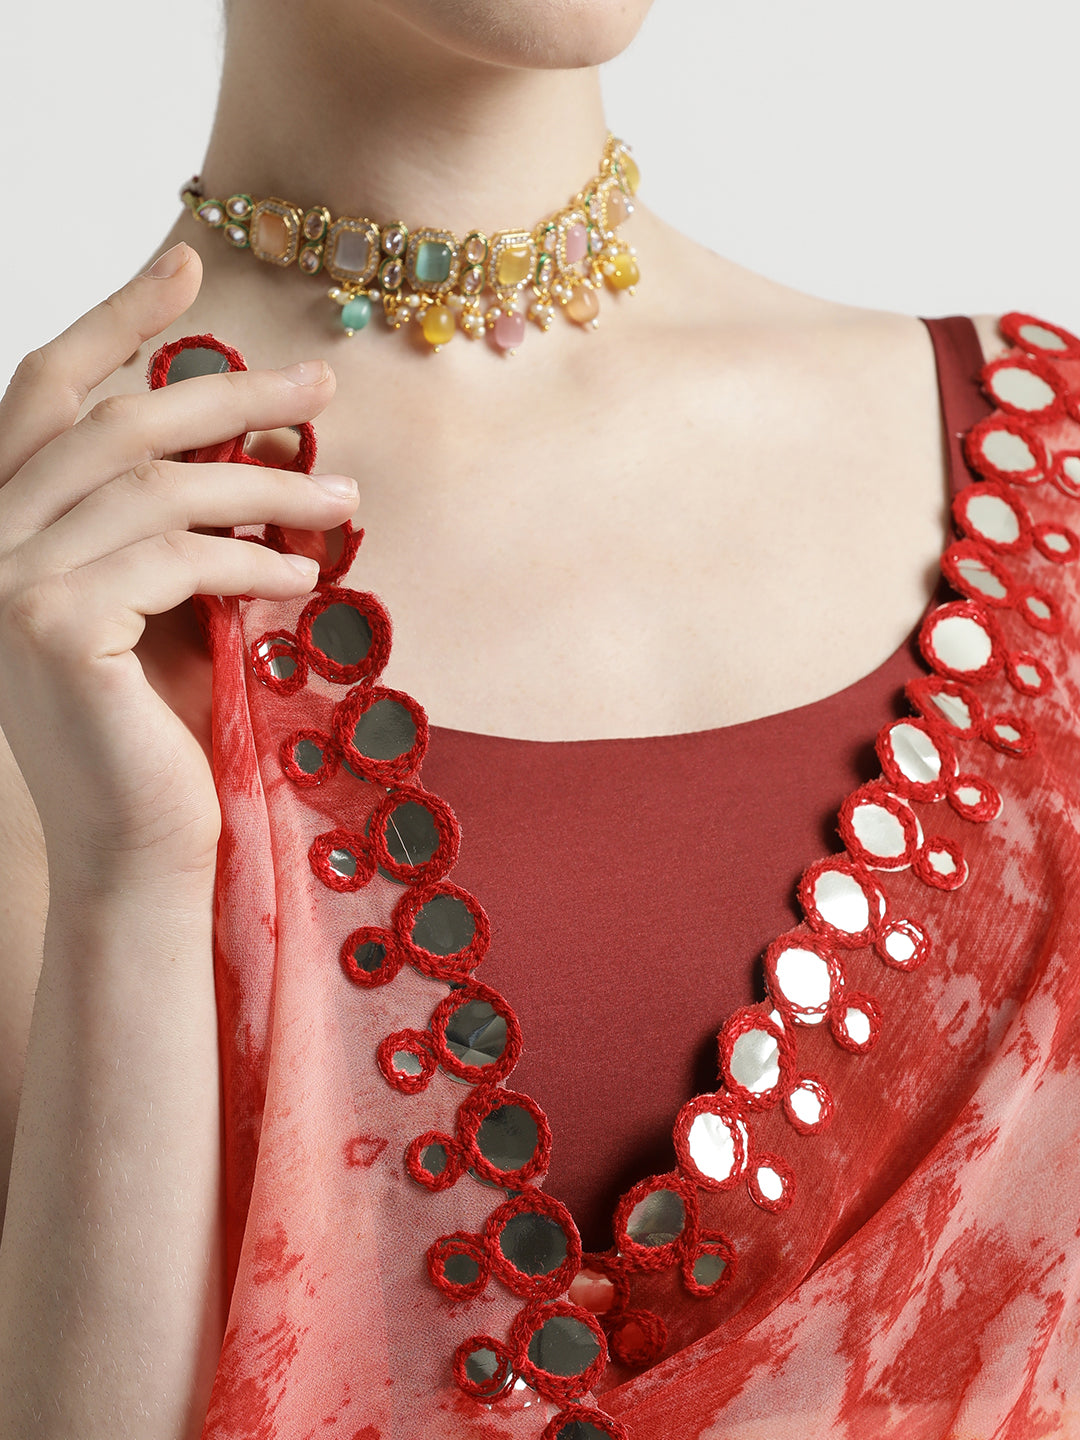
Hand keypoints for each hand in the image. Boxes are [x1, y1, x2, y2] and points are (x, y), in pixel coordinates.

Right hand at [0, 242, 357, 885]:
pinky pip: (175, 557)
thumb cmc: (161, 735)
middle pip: (113, 422)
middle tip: (321, 384)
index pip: (46, 393)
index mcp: (2, 526)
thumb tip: (252, 442)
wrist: (141, 853)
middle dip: (226, 393)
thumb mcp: (166, 606)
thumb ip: (174, 526)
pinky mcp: (50, 624)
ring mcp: (3, 581)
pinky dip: (251, 560)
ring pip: (155, 485)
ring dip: (265, 484)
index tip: (187, 262)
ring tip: (345, 496)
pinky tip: (304, 578)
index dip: (114, 317)